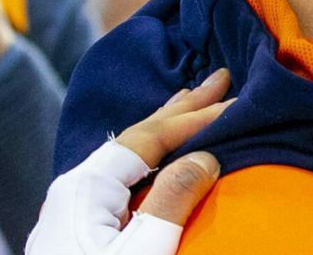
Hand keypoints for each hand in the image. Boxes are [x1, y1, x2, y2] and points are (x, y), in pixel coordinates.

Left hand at [24, 69, 232, 253]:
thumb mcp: (142, 253)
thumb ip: (172, 200)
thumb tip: (204, 156)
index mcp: (85, 188)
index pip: (148, 137)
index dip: (195, 117)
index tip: (237, 101)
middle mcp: (75, 191)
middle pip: (136, 136)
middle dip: (181, 107)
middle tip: (221, 77)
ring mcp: (76, 211)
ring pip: (128, 155)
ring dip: (167, 128)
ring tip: (194, 102)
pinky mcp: (82, 233)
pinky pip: (124, 177)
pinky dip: (154, 156)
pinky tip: (166, 155)